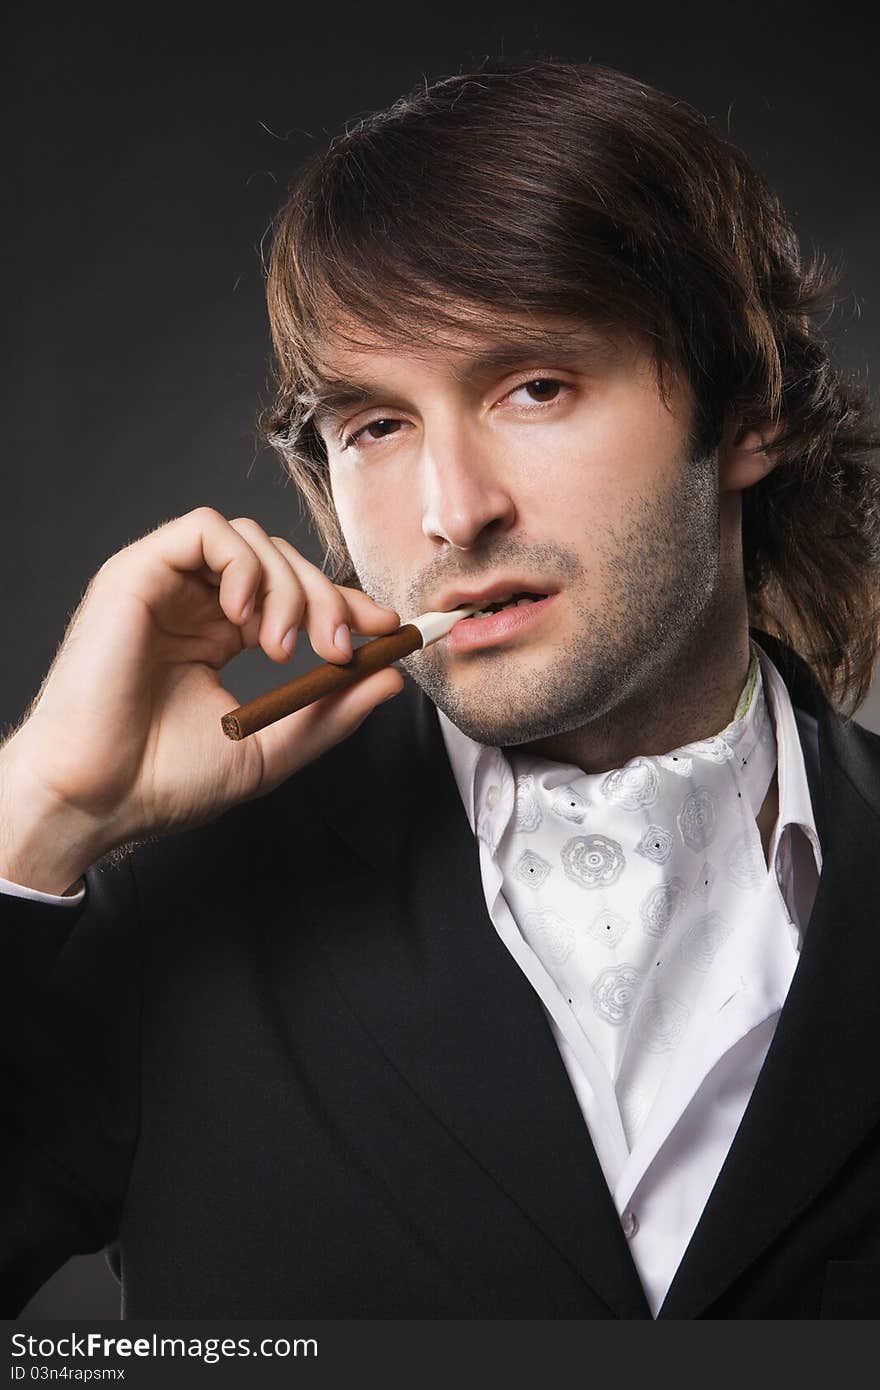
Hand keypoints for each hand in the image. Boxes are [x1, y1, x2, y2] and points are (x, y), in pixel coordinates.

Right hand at [0, 508, 403, 885]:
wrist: (98, 797)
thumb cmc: (164, 781)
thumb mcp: (271, 748)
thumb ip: (331, 712)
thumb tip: (392, 676)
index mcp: (218, 638)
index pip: (293, 596)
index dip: (343, 603)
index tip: (385, 630)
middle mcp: (195, 605)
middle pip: (281, 561)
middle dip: (326, 597)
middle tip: (337, 649)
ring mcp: (166, 586)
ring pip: (251, 539)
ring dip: (286, 586)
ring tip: (281, 647)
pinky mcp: (137, 572)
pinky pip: (205, 531)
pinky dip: (241, 564)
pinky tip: (243, 618)